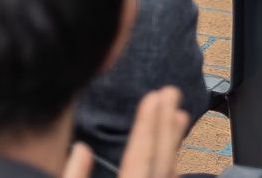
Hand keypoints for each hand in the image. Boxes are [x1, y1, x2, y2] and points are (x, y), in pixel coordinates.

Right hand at [62, 87, 183, 177]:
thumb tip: (82, 149)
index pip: (138, 157)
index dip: (146, 126)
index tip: (153, 96)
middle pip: (158, 160)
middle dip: (165, 124)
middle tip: (171, 92)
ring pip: (167, 172)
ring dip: (172, 142)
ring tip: (180, 114)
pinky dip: (171, 166)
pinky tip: (173, 155)